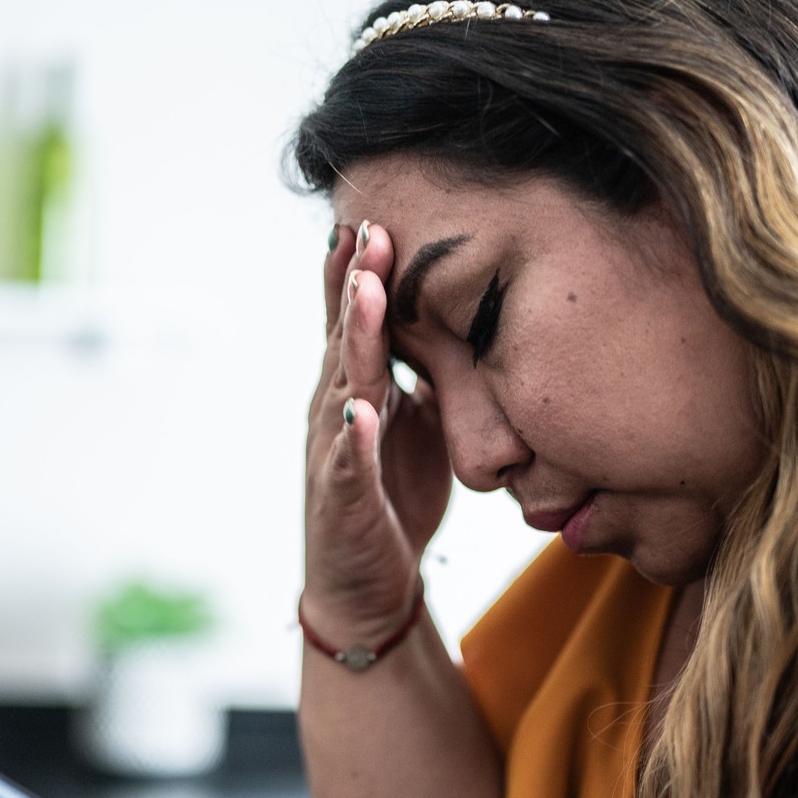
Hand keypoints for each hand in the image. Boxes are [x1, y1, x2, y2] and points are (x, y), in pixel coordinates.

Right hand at [304, 222, 453, 640]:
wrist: (364, 586)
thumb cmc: (392, 496)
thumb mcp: (419, 422)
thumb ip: (428, 371)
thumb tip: (463, 318)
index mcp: (356, 385)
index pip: (357, 317)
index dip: (362, 268)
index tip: (375, 212)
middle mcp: (336, 407)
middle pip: (345, 334)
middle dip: (355, 281)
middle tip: (367, 227)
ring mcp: (334, 452)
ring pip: (343, 384)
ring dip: (355, 337)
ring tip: (367, 291)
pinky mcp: (342, 500)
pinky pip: (347, 465)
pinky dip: (353, 438)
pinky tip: (361, 411)